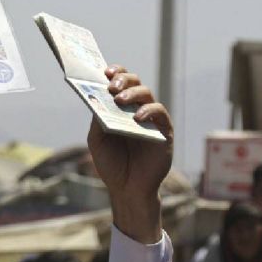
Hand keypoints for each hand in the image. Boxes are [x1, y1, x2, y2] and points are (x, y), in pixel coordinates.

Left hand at [87, 65, 171, 244]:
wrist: (127, 189)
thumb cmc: (112, 164)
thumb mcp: (98, 140)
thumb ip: (98, 119)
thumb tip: (98, 97)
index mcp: (120, 108)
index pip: (120, 82)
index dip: (115, 72)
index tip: (104, 72)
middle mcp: (137, 108)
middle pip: (134, 82)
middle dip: (123, 79)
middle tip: (111, 85)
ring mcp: (151, 119)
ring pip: (147, 93)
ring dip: (132, 93)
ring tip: (119, 100)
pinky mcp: (163, 130)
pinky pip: (159, 113)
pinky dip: (148, 111)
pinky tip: (136, 118)